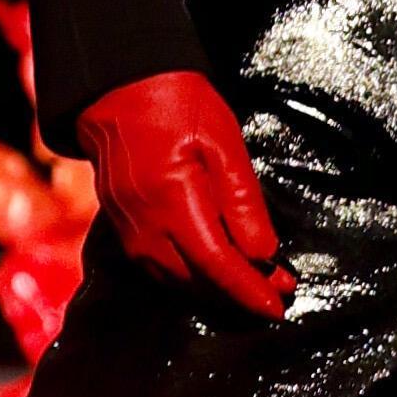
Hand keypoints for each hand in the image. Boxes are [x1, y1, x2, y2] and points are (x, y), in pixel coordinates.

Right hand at [77, 71, 296, 321]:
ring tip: (252, 288)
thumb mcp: (222, 140)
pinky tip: (213, 270)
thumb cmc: (176, 103)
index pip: (216, 264)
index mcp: (171, 200)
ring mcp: (127, 230)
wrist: (118, 88)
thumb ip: (242, 199)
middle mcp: (144, 226)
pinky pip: (157, 268)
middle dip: (238, 295)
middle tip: (277, 296)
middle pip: (195, 282)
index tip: (278, 308)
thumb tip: (264, 253)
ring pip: (175, 281)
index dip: (248, 291)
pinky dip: (189, 277)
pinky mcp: (120, 228)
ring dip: (214, 291)